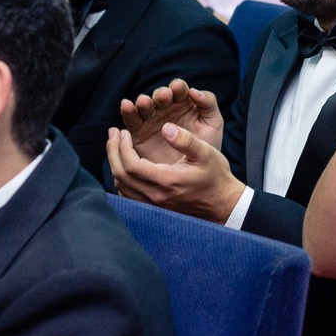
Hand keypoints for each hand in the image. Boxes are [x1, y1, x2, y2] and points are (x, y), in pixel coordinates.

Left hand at [108, 125, 243, 223]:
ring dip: (115, 164)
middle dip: (113, 152)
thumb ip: (185, 139)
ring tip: (117, 146)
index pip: (131, 165)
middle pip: (120, 175)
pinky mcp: (153, 208)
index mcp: (166, 181)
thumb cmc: (216, 176)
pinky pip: (127, 195)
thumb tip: (165, 127)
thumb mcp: (206, 153)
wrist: (222, 203)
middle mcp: (155, 196)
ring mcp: (153, 205)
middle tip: (113, 134)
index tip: (123, 131)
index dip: (122, 147)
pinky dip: (121, 178)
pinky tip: (125, 165)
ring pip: (121, 186)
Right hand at [119, 78, 224, 162]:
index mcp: (185, 103)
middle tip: (164, 96)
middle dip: (161, 95)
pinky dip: (128, 112)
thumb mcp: (213, 123)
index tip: (178, 88)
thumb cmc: (209, 145)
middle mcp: (166, 109)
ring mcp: (151, 120)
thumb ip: (208, 105)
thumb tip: (194, 91)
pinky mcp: (138, 133)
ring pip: (145, 107)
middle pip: (160, 96)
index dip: (178, 87)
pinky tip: (126, 106)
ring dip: (144, 102)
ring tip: (144, 102)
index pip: (179, 90)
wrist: (197, 174)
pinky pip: (132, 120)